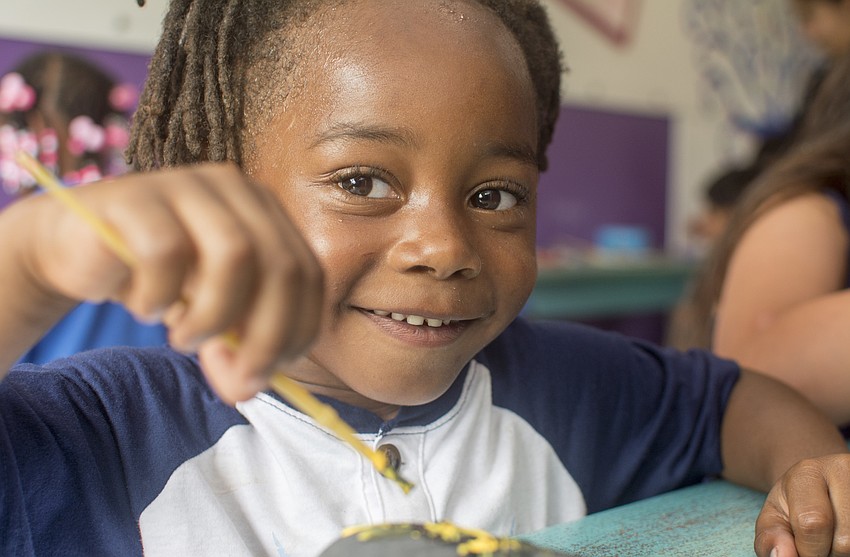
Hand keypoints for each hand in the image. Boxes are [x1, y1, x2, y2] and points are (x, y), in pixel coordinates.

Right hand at [21, 162, 322, 402]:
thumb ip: (236, 349)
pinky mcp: (135, 196)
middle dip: (266, 334)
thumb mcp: (209, 318)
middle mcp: (236, 190)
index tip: (270, 373)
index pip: (309, 272)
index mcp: (267, 214)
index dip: (299, 329)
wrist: (76, 247)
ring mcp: (187, 185)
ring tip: (184, 338)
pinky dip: (159, 296)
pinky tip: (147, 308)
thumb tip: (247, 388)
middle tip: (234, 377)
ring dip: (215, 316)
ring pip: (235, 254)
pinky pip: (166, 252)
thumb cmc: (158, 280)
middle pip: (282, 264)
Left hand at [755, 454, 849, 556]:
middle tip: (820, 539)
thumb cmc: (794, 507)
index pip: (812, 523)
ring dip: (844, 553)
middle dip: (829, 552)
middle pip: (845, 540)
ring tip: (834, 536)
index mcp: (808, 472)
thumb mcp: (774, 518)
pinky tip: (846, 535)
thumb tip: (782, 556)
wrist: (819, 487)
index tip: (802, 547)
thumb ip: (771, 537)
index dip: (807, 549)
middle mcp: (844, 469)